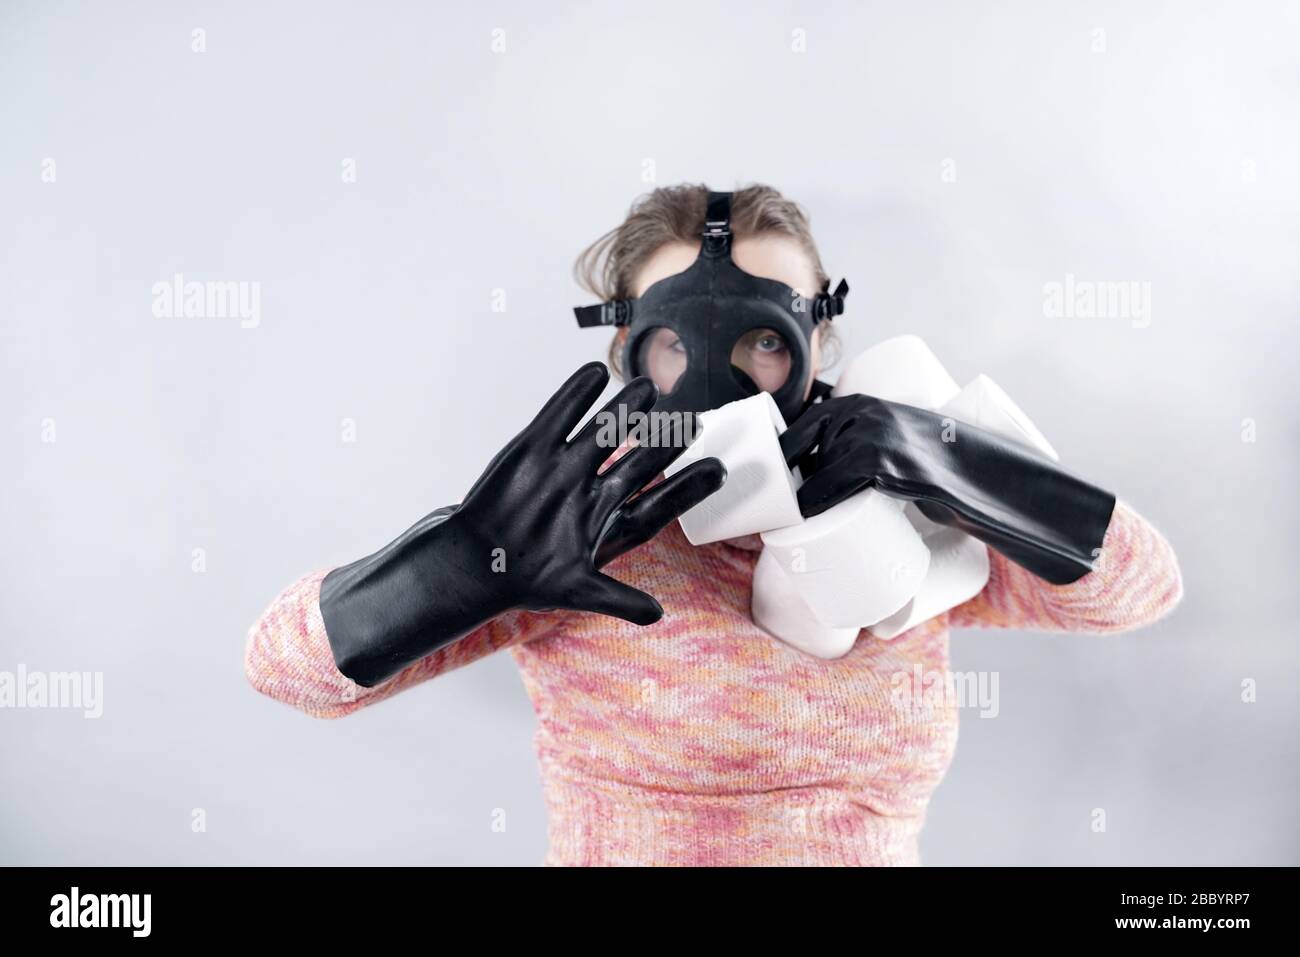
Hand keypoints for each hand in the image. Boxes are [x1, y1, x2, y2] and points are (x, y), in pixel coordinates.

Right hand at [449, 361, 726, 622]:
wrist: (475, 562)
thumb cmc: (526, 578)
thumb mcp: (576, 592)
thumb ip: (617, 600)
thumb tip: (657, 616)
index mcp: (609, 524)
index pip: (658, 502)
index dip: (687, 488)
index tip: (718, 471)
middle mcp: (593, 491)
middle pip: (637, 462)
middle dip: (664, 444)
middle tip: (692, 423)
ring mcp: (565, 467)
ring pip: (604, 433)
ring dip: (626, 411)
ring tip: (649, 389)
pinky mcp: (534, 449)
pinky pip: (559, 417)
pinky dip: (575, 396)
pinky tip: (594, 373)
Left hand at [779, 393, 1114, 583]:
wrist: (992, 478)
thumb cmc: (944, 467)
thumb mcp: (898, 444)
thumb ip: (867, 448)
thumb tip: (826, 476)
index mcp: (863, 403)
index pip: (800, 426)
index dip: (779, 456)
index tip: (768, 483)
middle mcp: (863, 413)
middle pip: (798, 450)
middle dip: (779, 482)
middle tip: (777, 514)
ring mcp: (873, 438)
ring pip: (809, 471)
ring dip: (788, 500)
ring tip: (785, 526)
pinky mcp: (886, 467)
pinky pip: (829, 486)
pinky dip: (807, 504)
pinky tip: (797, 518)